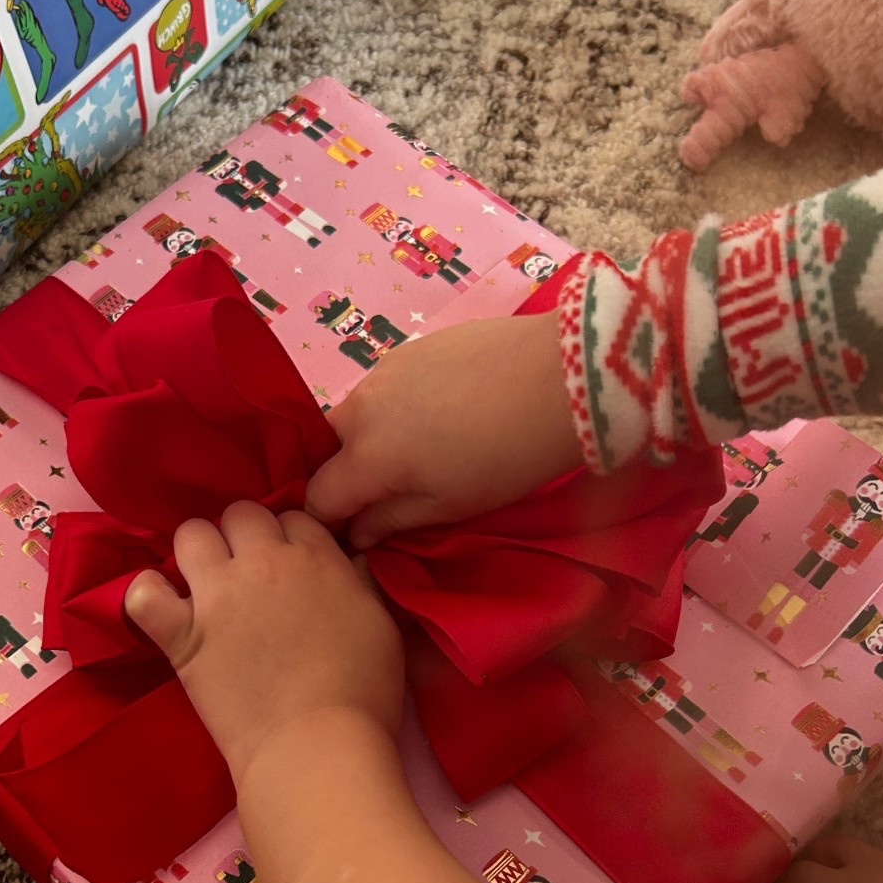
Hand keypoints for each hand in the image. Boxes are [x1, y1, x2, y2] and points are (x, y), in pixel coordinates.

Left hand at [125, 502, 402, 787]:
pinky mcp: (182, 634)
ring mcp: (217, 595)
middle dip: (244, 536)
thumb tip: (351, 560)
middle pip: (241, 514)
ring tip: (206, 583)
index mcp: (316, 558)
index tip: (293, 570)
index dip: (291, 540)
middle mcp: (263, 562)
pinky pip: (144, 593)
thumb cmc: (362, 693)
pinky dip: (148, 596)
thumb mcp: (382, 625)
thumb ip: (362, 584)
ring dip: (197, 552)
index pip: (293, 517)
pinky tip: (162, 609)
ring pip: (191, 534)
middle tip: (250, 575)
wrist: (316, 745)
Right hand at [305, 314, 581, 548]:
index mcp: (365, 454)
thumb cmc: (507, 458)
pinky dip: (397, 408)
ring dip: (372, 439)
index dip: (331, 523)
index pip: (317, 496)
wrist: (565, 376)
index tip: (357, 535)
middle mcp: (361, 406)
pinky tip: (444, 415)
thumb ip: (391, 521)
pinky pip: (386, 386)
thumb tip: (356, 535)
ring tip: (424, 451)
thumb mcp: (450, 506)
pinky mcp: (414, 346)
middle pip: (328, 448)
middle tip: (392, 493)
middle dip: (346, 474)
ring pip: (356, 414)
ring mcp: (385, 369)